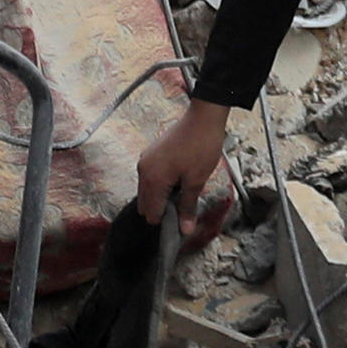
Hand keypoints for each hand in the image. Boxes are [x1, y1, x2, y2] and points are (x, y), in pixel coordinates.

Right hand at [134, 99, 237, 237]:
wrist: (203, 118)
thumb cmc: (201, 146)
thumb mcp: (196, 181)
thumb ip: (187, 207)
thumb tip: (184, 230)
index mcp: (152, 180)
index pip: (151, 213)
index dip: (166, 220)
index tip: (182, 219)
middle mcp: (143, 170)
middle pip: (145, 203)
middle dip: (162, 209)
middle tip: (184, 206)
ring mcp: (145, 160)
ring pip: (147, 190)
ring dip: (161, 196)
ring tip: (183, 190)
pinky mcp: (150, 153)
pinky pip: (150, 177)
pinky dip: (160, 183)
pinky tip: (178, 179)